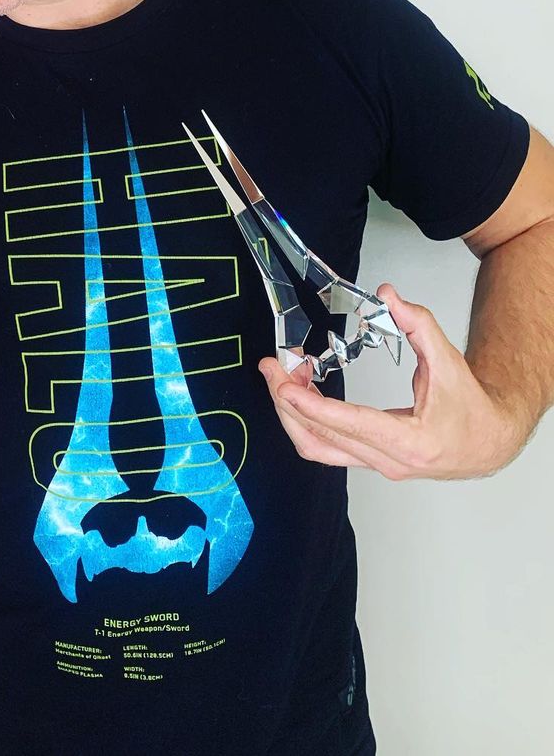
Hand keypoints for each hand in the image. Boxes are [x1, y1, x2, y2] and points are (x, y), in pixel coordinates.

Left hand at [257, 283, 525, 479]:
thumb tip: (387, 294)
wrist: (488, 442)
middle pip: (323, 437)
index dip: (314, 407)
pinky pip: (324, 448)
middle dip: (288, 401)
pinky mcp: (368, 462)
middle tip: (271, 367)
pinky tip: (297, 393)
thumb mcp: (448, 360)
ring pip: (317, 448)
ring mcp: (377, 466)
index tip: (286, 387)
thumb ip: (418, 324)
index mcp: (411, 441)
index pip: (352, 425)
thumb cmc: (469, 405)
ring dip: (291, 414)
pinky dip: (304, 422)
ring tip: (280, 376)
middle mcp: (390, 461)